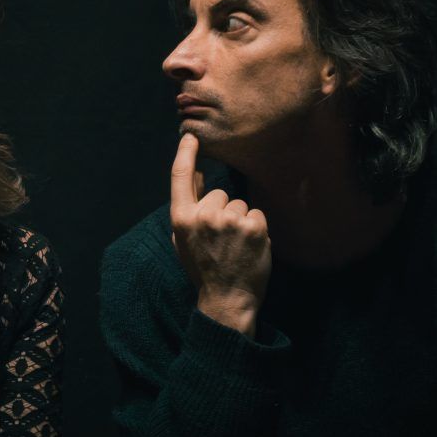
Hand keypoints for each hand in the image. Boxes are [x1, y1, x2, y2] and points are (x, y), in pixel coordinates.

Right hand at [170, 133, 270, 335]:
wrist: (227, 299)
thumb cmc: (204, 268)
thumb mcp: (184, 239)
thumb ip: (188, 205)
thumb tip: (196, 173)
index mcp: (181, 219)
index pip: (180, 177)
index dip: (185, 154)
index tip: (190, 137)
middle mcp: (203, 216)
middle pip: (219, 193)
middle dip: (223, 211)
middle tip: (221, 240)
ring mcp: (229, 221)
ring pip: (239, 204)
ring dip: (241, 222)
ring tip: (235, 247)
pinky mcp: (253, 226)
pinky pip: (256, 214)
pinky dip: (256, 229)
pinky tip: (249, 248)